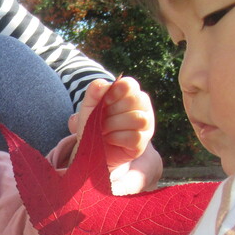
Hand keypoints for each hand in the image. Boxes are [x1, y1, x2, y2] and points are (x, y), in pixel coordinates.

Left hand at [73, 76, 161, 193]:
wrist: (91, 150)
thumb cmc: (92, 125)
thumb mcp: (88, 108)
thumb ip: (93, 93)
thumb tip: (103, 84)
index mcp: (130, 94)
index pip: (130, 84)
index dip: (117, 90)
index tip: (105, 100)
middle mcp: (142, 108)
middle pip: (135, 100)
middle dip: (113, 110)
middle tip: (101, 119)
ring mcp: (145, 126)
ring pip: (138, 118)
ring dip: (114, 124)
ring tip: (103, 130)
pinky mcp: (142, 144)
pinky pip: (135, 137)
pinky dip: (117, 138)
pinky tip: (109, 139)